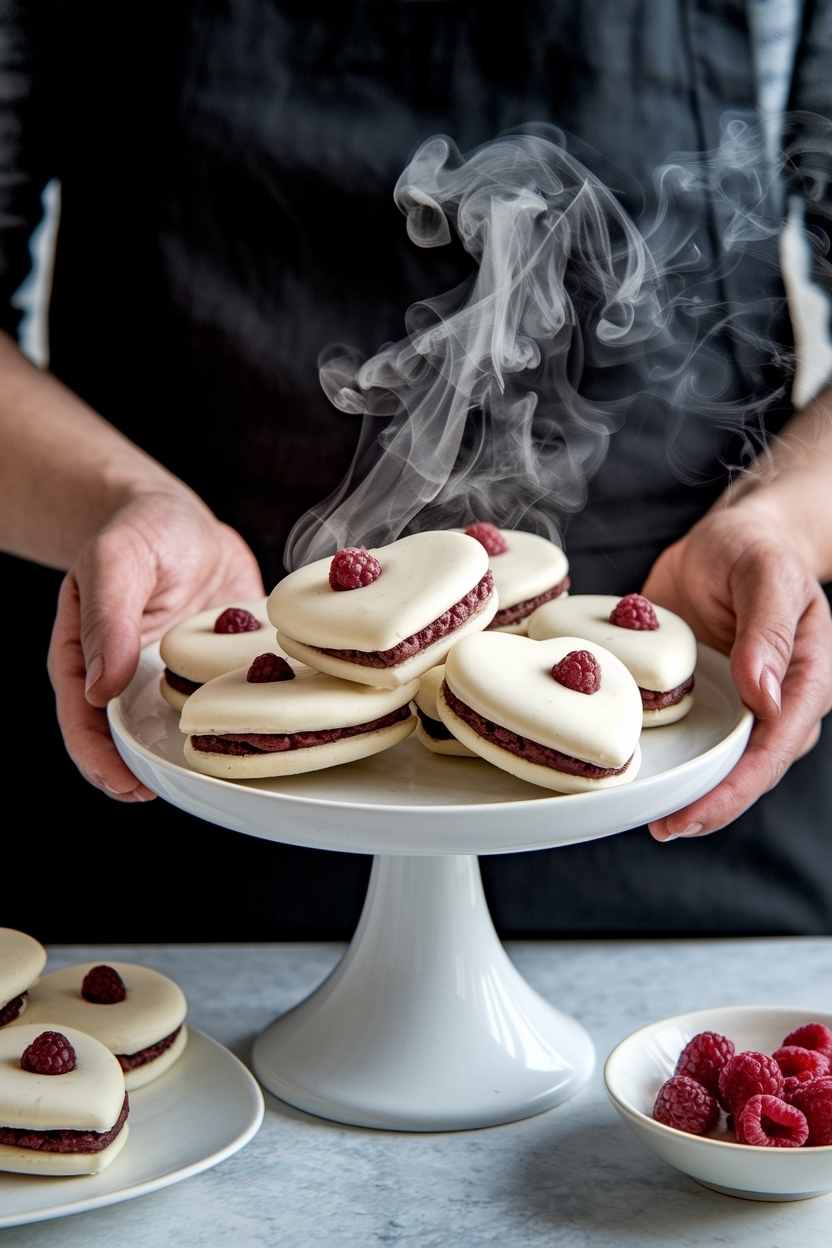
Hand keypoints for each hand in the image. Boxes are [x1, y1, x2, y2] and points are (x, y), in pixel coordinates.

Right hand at [47, 490, 263, 800]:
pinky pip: (232, 700)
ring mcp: (176, 679)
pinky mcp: (219, 670)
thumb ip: (107, 618)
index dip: (102, 760)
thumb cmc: (139, 531)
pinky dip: (247, 715)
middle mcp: (131, 678)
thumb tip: (99, 685)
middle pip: (134, 740)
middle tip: (185, 791)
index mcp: (89, 658)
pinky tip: (269, 725)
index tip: (128, 785)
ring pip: (186, 730)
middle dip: (156, 772)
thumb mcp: (118, 560)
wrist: (184, 518)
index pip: (84, 723)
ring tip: (231, 772)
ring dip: (205, 752)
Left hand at [642, 503, 831, 839]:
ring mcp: (736, 704)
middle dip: (709, 803)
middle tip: (664, 826)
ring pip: (716, 761)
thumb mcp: (765, 575)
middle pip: (747, 768)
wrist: (726, 539)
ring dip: (685, 790)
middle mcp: (772, 702)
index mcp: (803, 679)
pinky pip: (686, 735)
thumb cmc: (755, 551)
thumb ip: (767, 632)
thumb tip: (763, 697)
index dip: (739, 785)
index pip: (776, 745)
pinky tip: (629, 770)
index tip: (698, 809)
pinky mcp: (702, 698)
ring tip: (645, 815)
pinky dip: (664, 756)